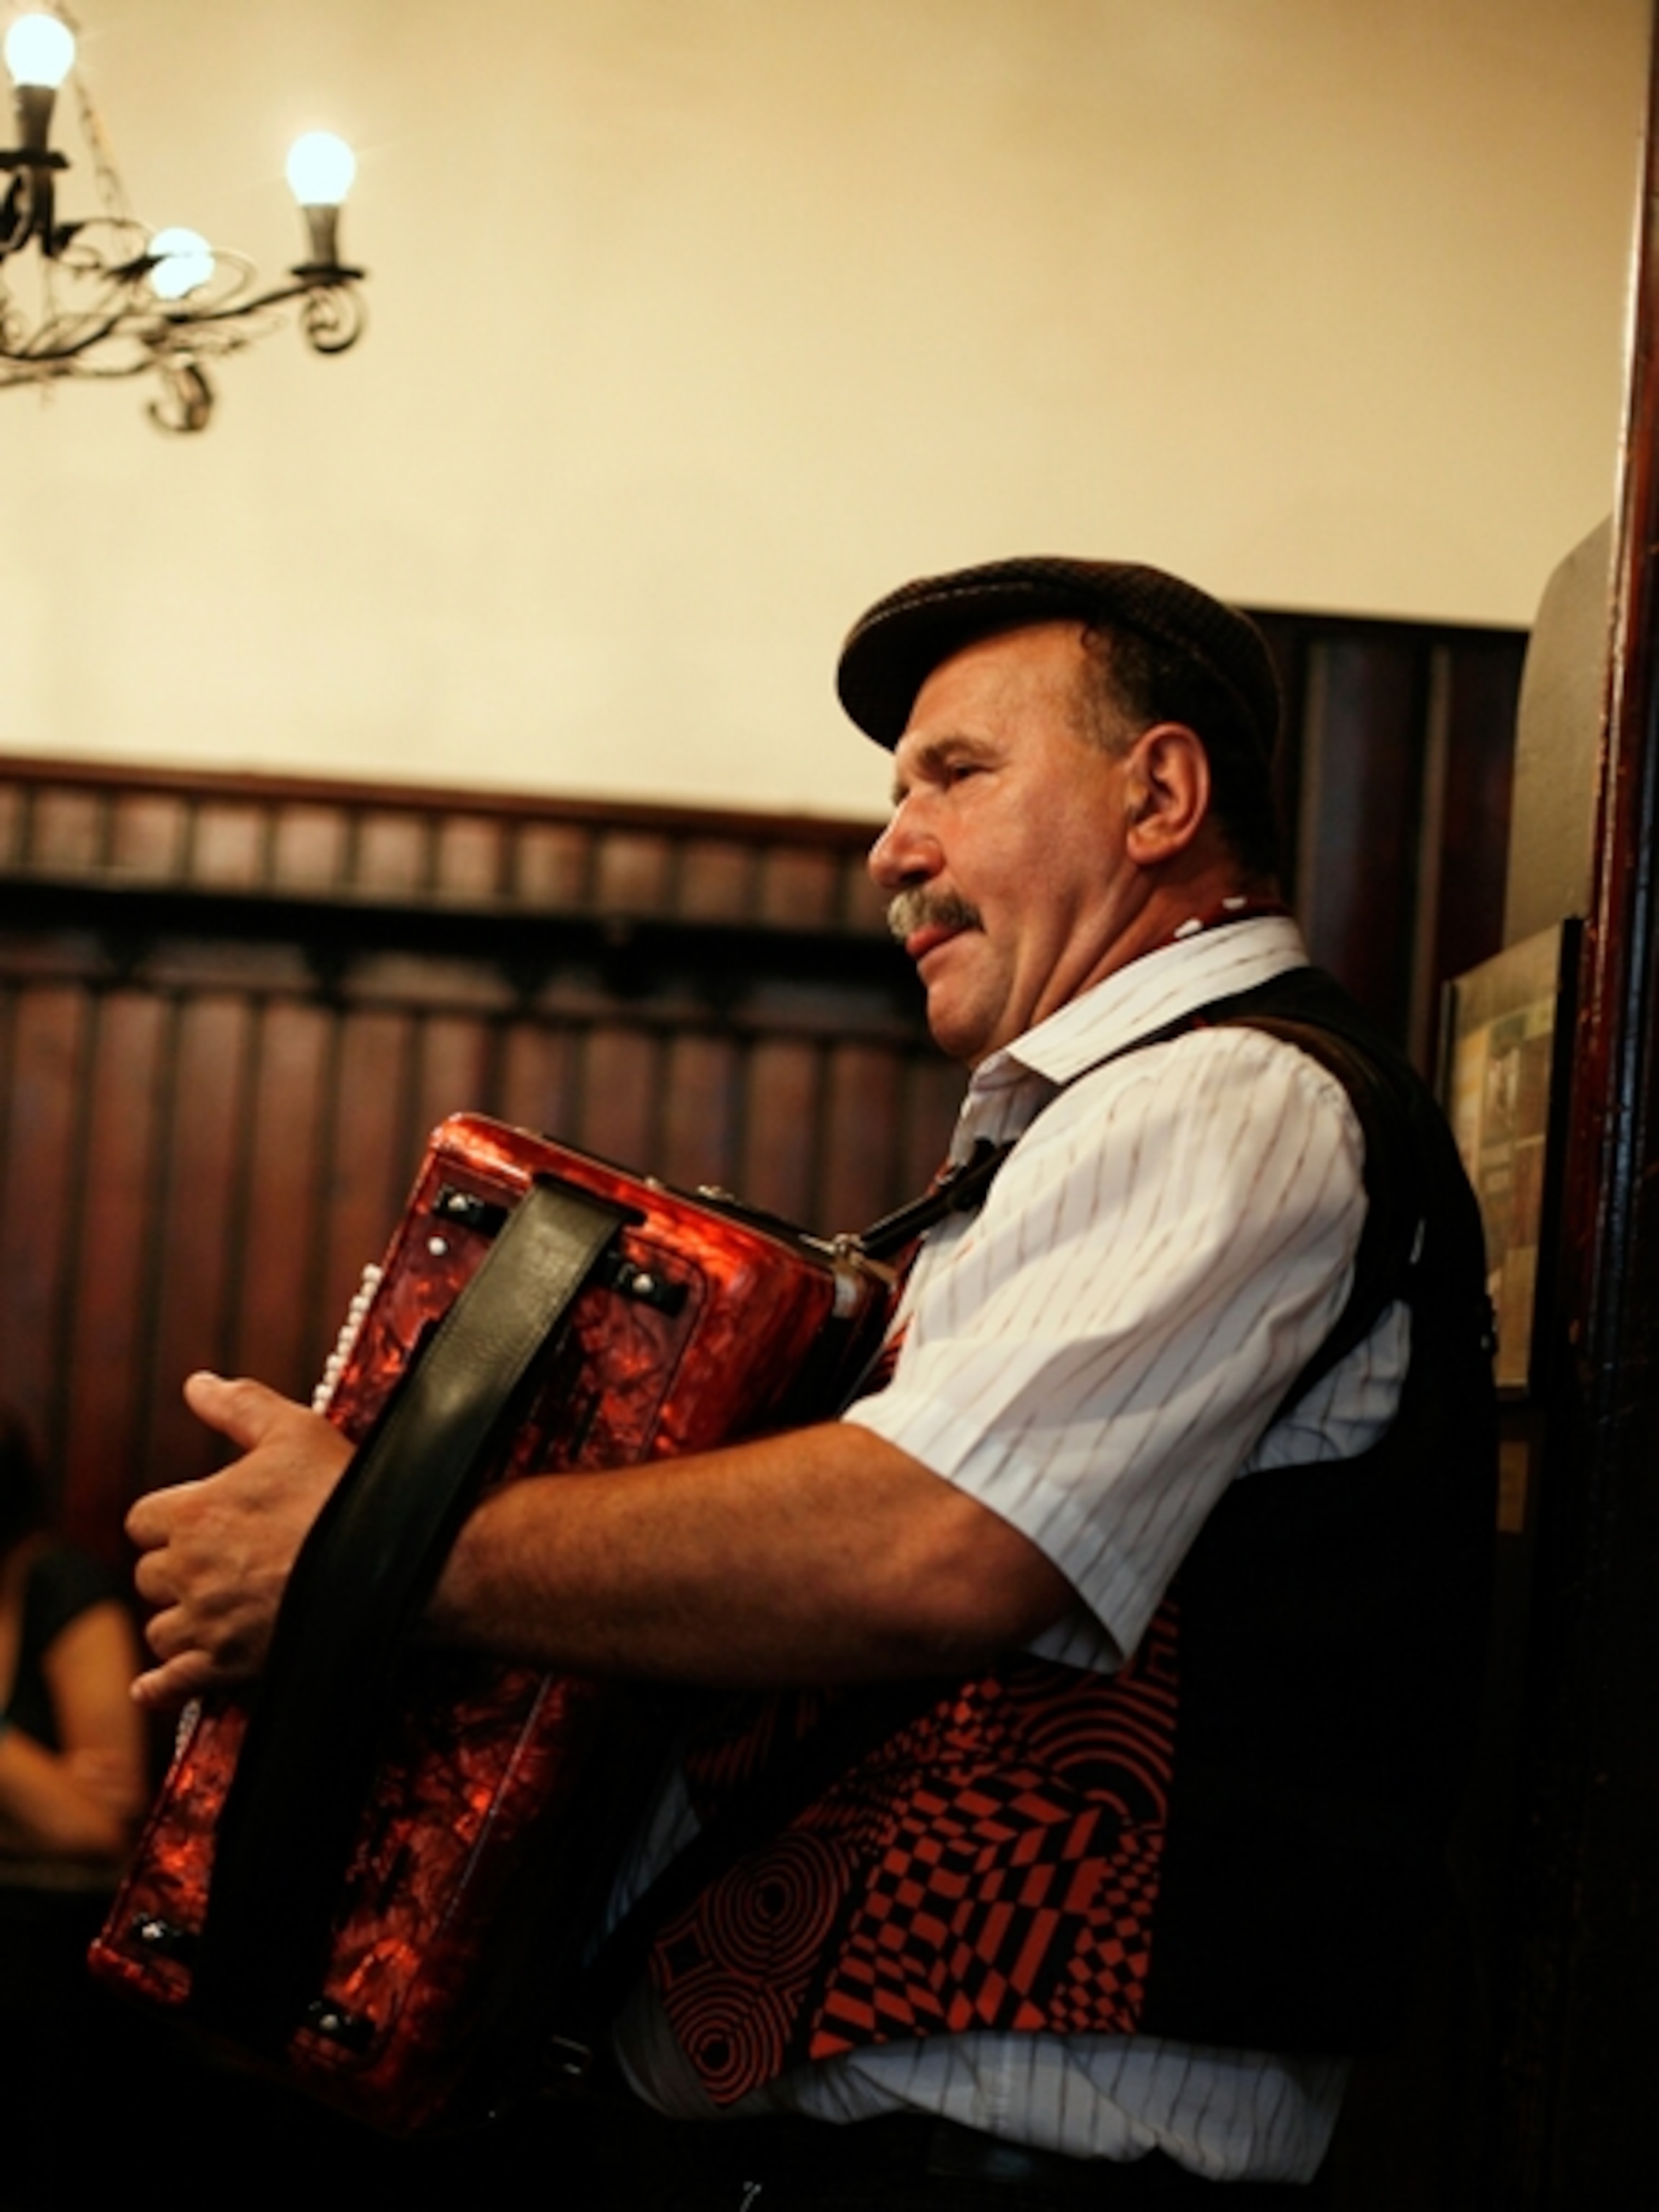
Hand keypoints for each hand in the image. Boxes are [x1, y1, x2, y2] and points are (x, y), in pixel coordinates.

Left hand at [127, 1372, 353, 1710]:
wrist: (390, 1560)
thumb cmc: (343, 1491)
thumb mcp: (293, 1430)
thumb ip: (238, 1406)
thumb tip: (196, 1385)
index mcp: (194, 1513)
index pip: (143, 1520)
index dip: (169, 1519)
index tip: (199, 1519)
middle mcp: (189, 1571)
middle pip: (149, 1575)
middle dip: (177, 1568)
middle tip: (219, 1561)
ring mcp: (208, 1623)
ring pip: (160, 1627)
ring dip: (178, 1618)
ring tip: (210, 1609)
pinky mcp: (229, 1666)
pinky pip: (172, 1685)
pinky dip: (159, 1687)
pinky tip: (153, 1686)